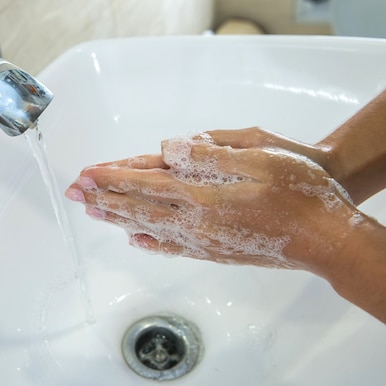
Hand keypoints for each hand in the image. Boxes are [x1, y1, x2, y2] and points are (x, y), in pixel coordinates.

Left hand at [65, 132, 362, 275]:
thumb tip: (168, 149)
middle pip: (139, 207)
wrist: (326, 236)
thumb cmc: (299, 190)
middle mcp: (196, 222)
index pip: (145, 184)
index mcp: (203, 195)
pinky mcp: (215, 251)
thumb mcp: (259, 157)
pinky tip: (134, 239)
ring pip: (149, 226)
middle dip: (103, 197)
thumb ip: (209, 154)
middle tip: (73, 192)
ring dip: (117, 217)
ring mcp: (204, 240)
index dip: (112, 177)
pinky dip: (148, 241)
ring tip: (92, 211)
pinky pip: (172, 246)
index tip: (85, 173)